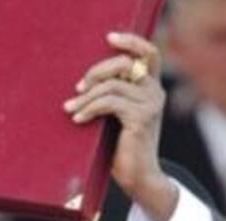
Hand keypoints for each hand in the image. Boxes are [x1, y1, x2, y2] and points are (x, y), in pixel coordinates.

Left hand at [64, 32, 176, 220]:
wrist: (137, 178)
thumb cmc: (122, 148)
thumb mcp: (116, 116)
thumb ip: (111, 95)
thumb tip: (82, 82)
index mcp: (151, 88)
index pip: (148, 53)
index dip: (130, 41)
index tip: (109, 38)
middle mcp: (155, 92)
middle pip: (124, 64)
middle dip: (96, 72)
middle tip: (78, 88)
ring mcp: (150, 104)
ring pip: (112, 85)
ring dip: (86, 97)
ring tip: (71, 109)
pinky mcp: (141, 118)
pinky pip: (109, 102)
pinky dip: (89, 109)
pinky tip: (78, 119)